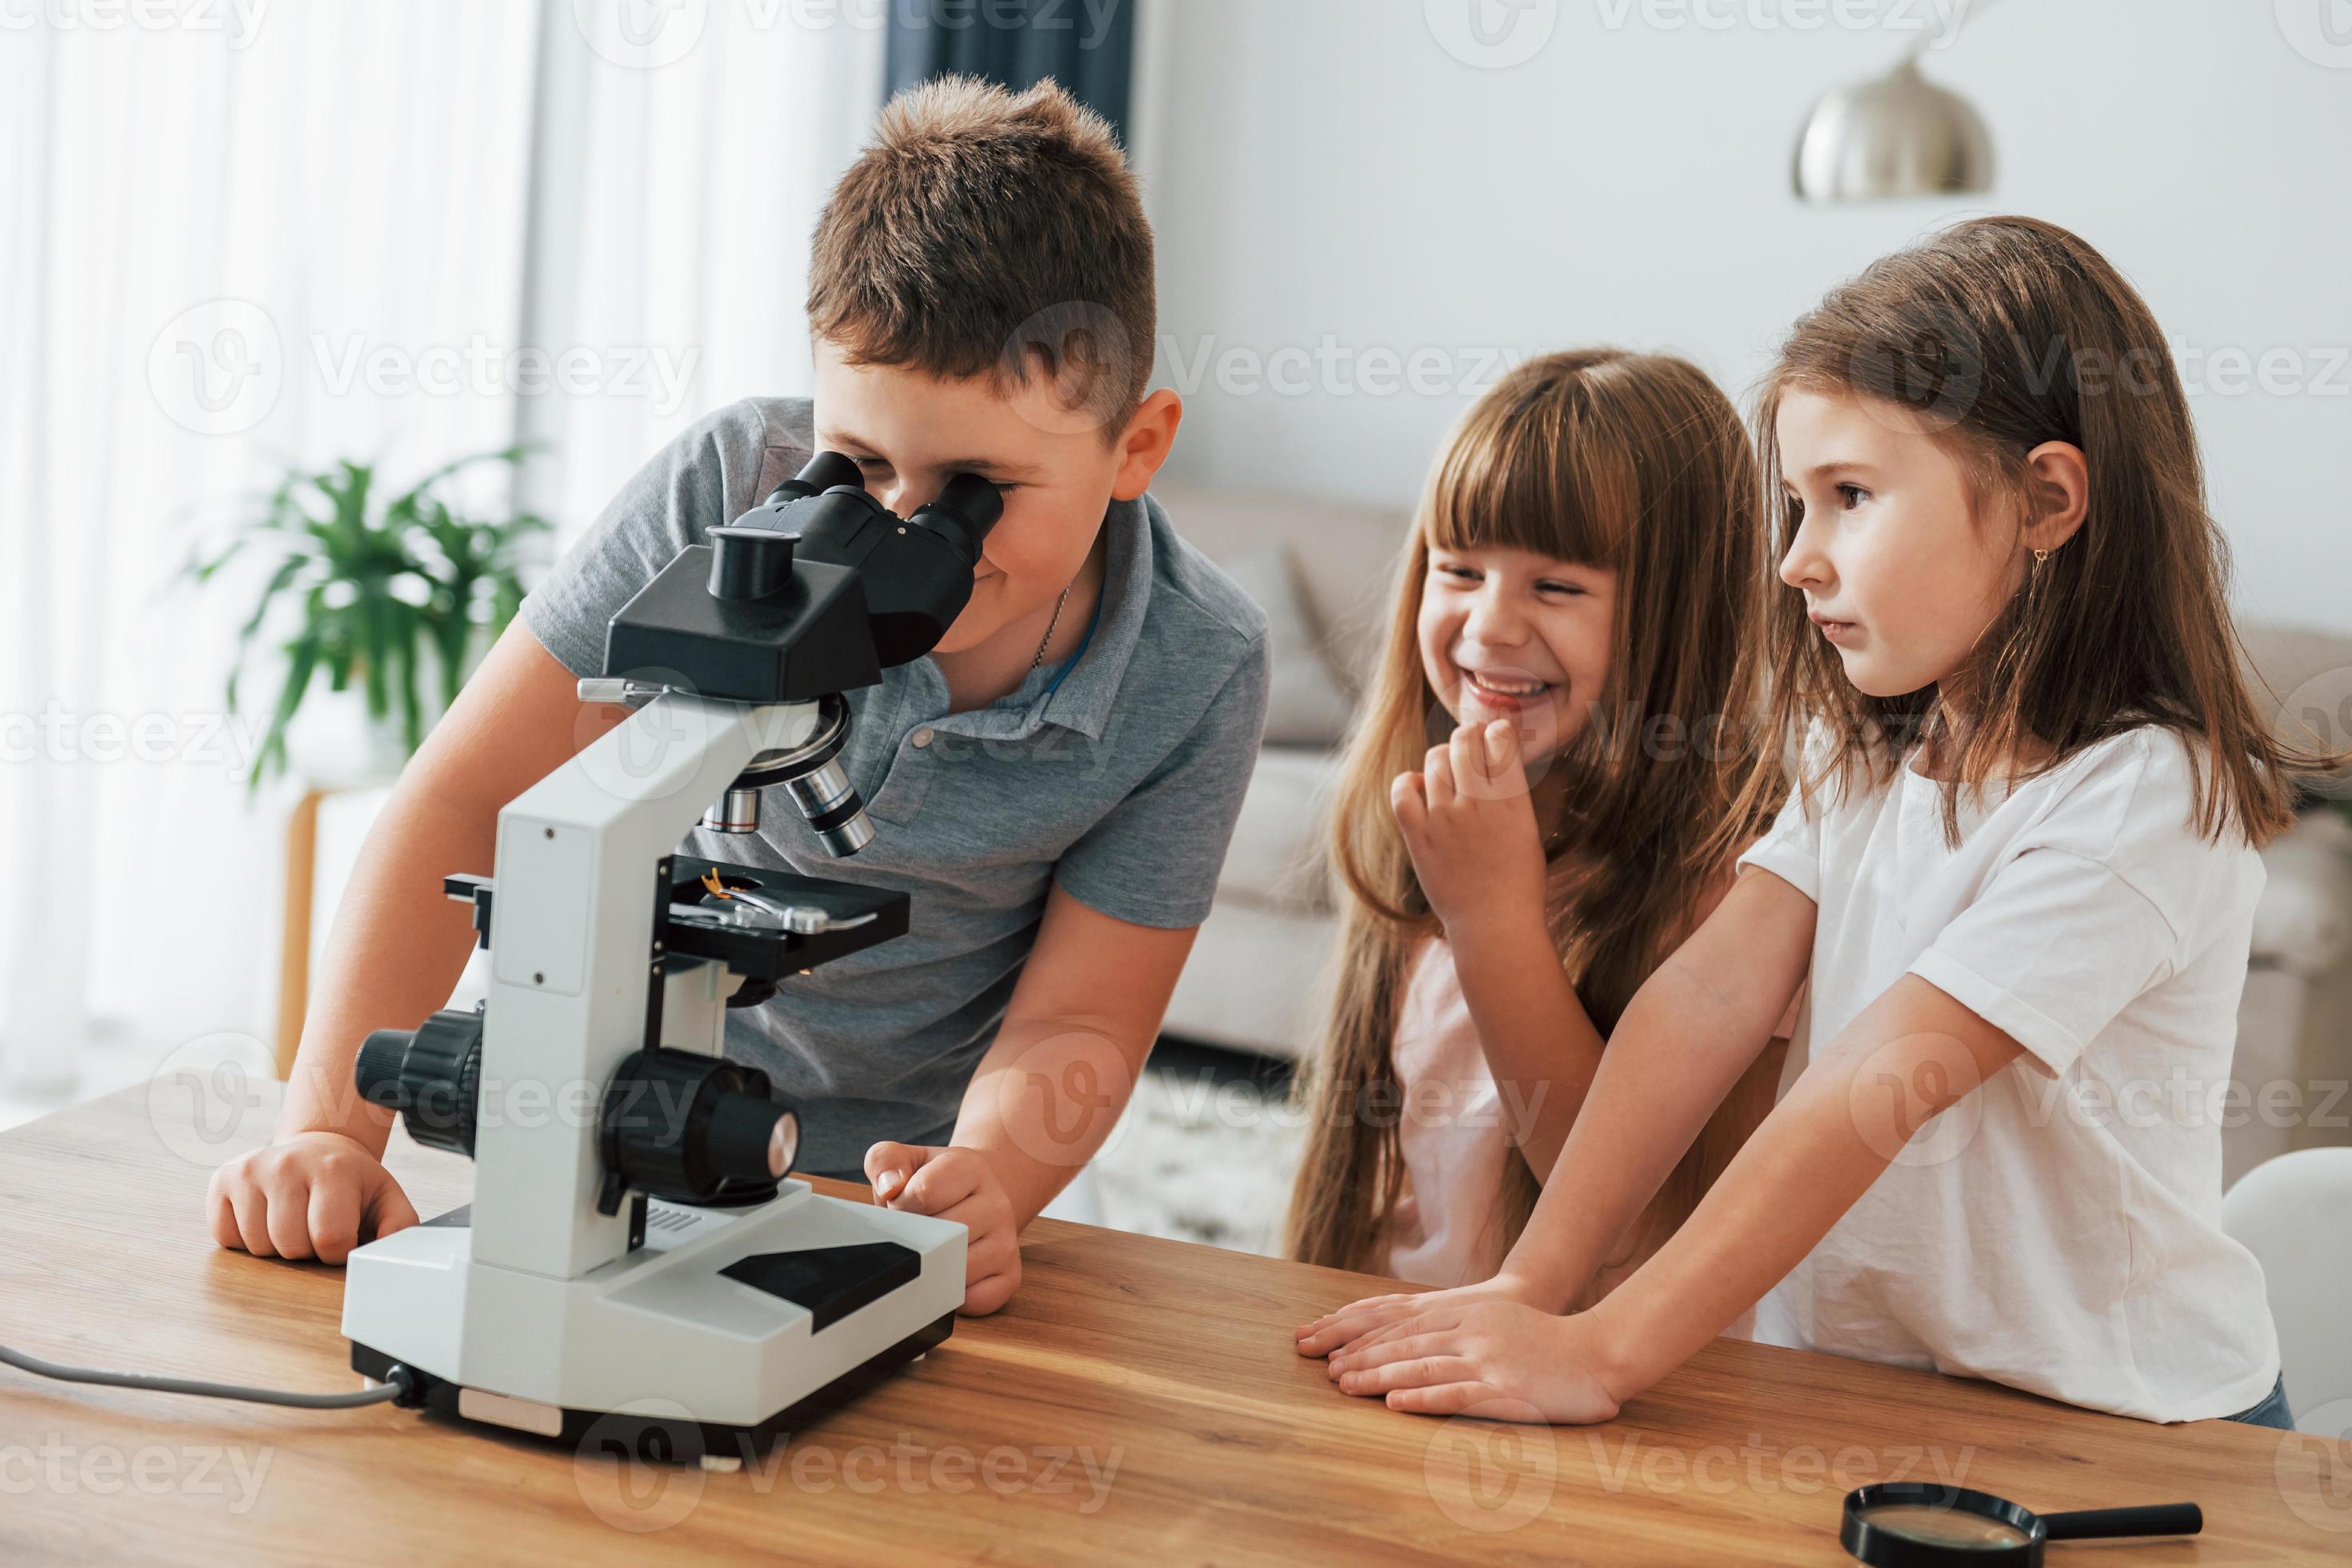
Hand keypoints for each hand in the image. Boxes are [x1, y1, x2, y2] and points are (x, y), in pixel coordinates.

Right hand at [206, 1131, 418, 1264]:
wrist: (315, 1151)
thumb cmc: (351, 1185)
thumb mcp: (385, 1199)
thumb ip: (398, 1228)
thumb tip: (387, 1258)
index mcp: (333, 1168)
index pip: (330, 1239)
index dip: (338, 1251)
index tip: (344, 1235)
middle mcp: (287, 1164)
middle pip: (290, 1246)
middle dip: (307, 1249)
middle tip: (316, 1225)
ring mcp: (250, 1169)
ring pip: (257, 1247)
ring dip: (277, 1247)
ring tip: (293, 1220)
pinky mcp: (222, 1179)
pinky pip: (226, 1237)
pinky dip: (246, 1239)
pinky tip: (266, 1216)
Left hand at [865, 1142, 1020, 1315]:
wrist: (975, 1196)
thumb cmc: (934, 1183)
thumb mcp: (909, 1160)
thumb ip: (886, 1160)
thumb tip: (890, 1188)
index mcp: (971, 1168)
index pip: (924, 1193)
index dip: (900, 1205)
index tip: (901, 1206)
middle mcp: (998, 1204)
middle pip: (941, 1235)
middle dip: (914, 1239)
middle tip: (913, 1232)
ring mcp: (1007, 1242)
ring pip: (957, 1270)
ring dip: (932, 1268)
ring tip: (929, 1251)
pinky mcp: (1011, 1275)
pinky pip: (976, 1301)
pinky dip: (953, 1297)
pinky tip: (945, 1274)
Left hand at [1322, 1300, 1627, 1422]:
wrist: (1599, 1351)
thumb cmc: (1547, 1339)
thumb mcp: (1497, 1319)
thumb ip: (1460, 1323)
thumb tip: (1417, 1339)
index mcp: (1469, 1311)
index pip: (1405, 1323)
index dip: (1368, 1337)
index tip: (1336, 1349)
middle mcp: (1471, 1330)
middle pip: (1405, 1343)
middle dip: (1362, 1357)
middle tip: (1328, 1370)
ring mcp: (1488, 1358)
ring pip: (1422, 1366)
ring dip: (1379, 1377)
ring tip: (1346, 1386)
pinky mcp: (1505, 1389)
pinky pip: (1456, 1394)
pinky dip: (1422, 1399)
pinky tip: (1396, 1404)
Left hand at [1391, 719, 1547, 934]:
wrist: (1495, 926)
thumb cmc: (1518, 884)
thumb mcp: (1527, 831)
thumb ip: (1511, 795)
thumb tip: (1494, 764)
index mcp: (1512, 800)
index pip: (1500, 739)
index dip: (1496, 731)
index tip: (1494, 736)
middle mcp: (1478, 803)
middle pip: (1463, 741)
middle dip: (1467, 735)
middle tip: (1467, 742)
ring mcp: (1445, 818)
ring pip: (1434, 760)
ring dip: (1441, 758)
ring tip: (1447, 769)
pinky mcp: (1419, 836)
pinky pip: (1402, 790)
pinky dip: (1408, 782)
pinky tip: (1419, 788)